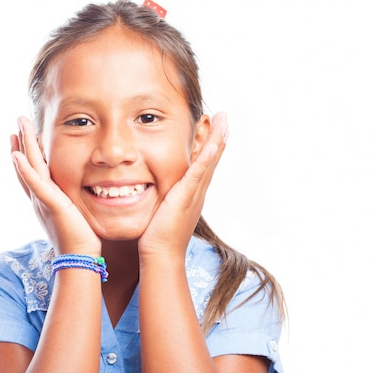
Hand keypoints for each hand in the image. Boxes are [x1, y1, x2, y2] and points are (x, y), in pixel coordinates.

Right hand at [11, 117, 100, 254]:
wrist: (79, 258)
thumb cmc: (82, 241)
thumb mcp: (75, 215)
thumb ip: (73, 203)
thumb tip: (83, 194)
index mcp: (45, 201)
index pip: (32, 173)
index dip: (25, 155)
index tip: (21, 137)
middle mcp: (39, 199)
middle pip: (26, 166)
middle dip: (22, 143)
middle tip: (19, 121)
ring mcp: (42, 201)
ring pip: (29, 168)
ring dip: (23, 146)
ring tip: (19, 125)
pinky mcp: (51, 205)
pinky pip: (35, 184)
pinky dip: (25, 170)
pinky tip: (17, 155)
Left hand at [138, 112, 227, 257]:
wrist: (161, 255)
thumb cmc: (156, 238)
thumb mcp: (161, 211)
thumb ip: (160, 198)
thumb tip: (149, 190)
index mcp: (190, 194)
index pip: (201, 166)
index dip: (208, 147)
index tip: (211, 128)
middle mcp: (197, 192)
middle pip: (210, 160)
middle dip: (217, 137)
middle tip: (223, 117)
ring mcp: (194, 194)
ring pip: (209, 161)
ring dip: (217, 139)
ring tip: (223, 119)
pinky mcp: (186, 196)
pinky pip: (200, 172)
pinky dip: (208, 155)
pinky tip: (215, 139)